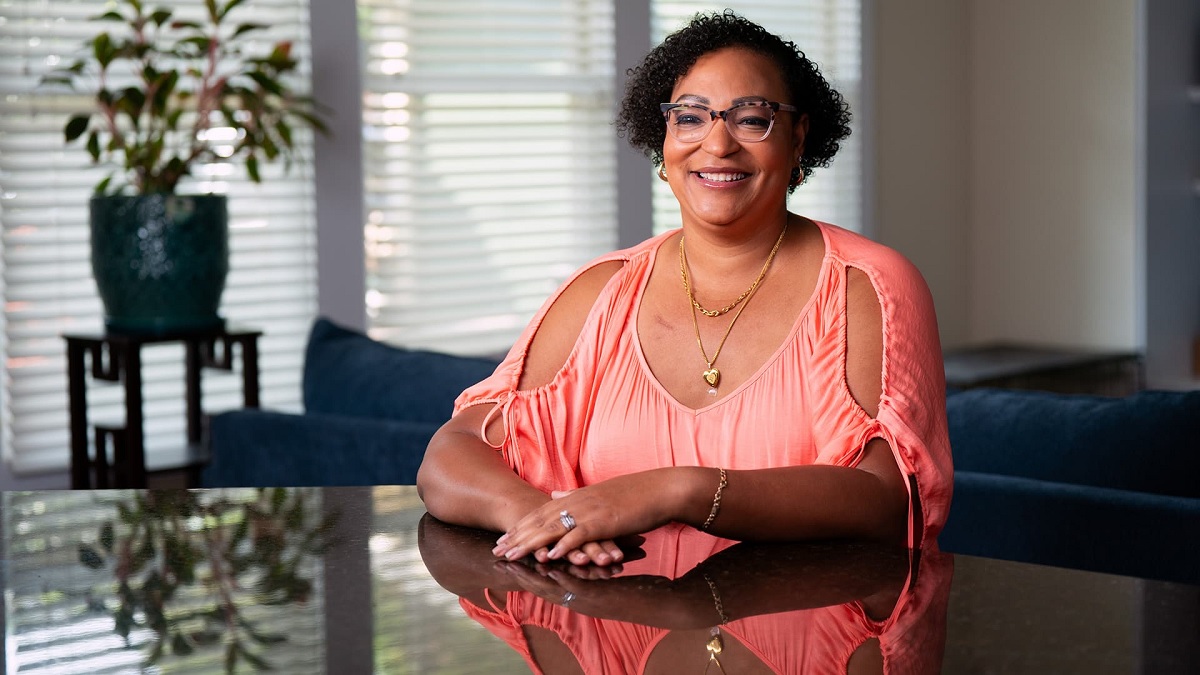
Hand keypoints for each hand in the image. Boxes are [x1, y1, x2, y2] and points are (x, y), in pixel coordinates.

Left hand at [493, 470, 686, 563]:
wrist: (662, 489)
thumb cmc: (635, 494)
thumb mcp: (599, 494)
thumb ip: (574, 497)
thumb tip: (553, 497)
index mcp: (577, 496)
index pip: (541, 513)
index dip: (520, 526)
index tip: (503, 538)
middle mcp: (579, 502)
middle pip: (541, 521)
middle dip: (517, 536)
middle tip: (497, 550)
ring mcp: (591, 511)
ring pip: (554, 528)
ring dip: (531, 542)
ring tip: (512, 554)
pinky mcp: (605, 522)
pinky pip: (580, 535)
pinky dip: (564, 545)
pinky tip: (550, 555)